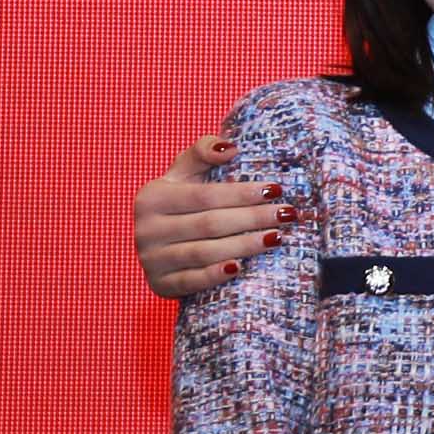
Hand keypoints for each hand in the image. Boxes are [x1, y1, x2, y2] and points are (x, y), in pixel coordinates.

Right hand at [138, 131, 279, 298]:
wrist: (161, 245)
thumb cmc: (182, 202)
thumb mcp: (185, 173)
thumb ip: (203, 152)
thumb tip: (230, 148)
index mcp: (153, 197)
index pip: (204, 195)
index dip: (241, 193)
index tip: (276, 190)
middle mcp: (147, 229)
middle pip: (209, 224)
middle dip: (253, 218)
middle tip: (287, 214)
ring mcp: (151, 259)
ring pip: (204, 253)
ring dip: (244, 246)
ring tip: (277, 237)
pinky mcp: (159, 284)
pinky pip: (190, 281)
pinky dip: (215, 275)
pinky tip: (240, 268)